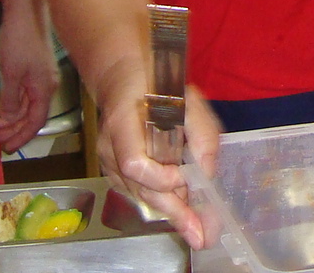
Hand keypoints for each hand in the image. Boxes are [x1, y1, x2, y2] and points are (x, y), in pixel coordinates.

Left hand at [0, 9, 60, 152]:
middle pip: (33, 116)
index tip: (7, 147)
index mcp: (44, 89)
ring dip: (14, 119)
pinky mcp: (36, 70)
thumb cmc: (19, 42)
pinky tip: (3, 108)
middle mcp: (47, 86)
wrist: (26, 14)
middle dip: (15, 130)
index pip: (36, 122)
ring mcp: (42, 78)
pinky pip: (27, 95)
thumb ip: (12, 99)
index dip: (22, 136)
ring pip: (30, 106)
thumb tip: (11, 118)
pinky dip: (15, 105)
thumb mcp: (11, 73)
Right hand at [98, 72, 221, 248]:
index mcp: (123, 122)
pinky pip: (136, 191)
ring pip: (138, 194)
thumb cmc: (158, 87)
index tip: (184, 177)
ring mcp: (107, 160)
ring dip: (168, 209)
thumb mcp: (188, 100)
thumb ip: (201, 134)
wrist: (125, 80)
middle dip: (172, 210)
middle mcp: (109, 146)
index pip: (133, 163)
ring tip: (195, 225)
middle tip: (197, 233)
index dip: (159, 177)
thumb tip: (206, 172)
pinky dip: (159, 200)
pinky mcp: (113, 169)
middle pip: (138, 187)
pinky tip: (180, 209)